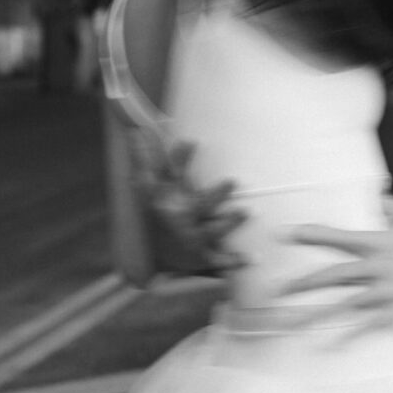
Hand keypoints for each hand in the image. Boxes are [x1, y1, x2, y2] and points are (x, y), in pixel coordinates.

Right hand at [131, 131, 245, 275]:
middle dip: (215, 194)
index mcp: (168, 198)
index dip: (180, 158)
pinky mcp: (201, 257)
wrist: (151, 262)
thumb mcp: (148, 186)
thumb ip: (148, 158)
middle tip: (231, 181)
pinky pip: (220, 261)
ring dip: (229, 222)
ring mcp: (191, 238)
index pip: (171, 175)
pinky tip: (254, 258)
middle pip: (199, 203)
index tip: (192, 141)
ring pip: (212, 230)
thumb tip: (138, 130)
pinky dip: (235, 261)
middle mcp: (180, 218)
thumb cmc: (155, 214)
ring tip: (246, 211)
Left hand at [277, 195, 392, 329]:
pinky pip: (368, 326)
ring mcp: (387, 290)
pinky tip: (331, 347)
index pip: (338, 237)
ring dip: (317, 314)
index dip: (312, 234)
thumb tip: (376, 195)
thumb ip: (390, 206)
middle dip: (303, 283)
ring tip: (291, 324)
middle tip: (277, 291)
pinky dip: (349, 337)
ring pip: (345, 304)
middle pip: (333, 275)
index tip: (287, 233)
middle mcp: (378, 266)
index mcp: (378, 241)